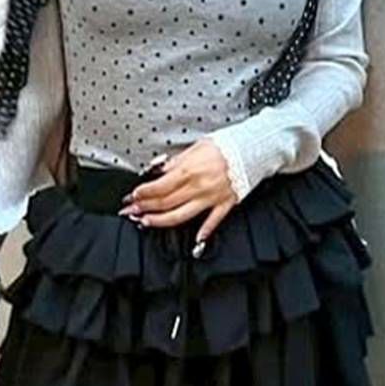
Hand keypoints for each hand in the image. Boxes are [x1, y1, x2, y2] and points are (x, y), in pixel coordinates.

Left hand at [119, 140, 236, 247]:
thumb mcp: (194, 147)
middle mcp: (197, 187)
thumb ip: (176, 162)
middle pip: (165, 202)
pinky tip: (195, 239)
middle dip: (145, 208)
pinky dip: (203, 232)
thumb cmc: (224, 146)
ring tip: (147, 222)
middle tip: (132, 211)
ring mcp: (210, 198)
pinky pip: (212, 221)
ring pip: (180, 215)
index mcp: (188, 170)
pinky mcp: (224, 204)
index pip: (159, 187)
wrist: (251, 149)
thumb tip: (159, 171)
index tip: (134, 196)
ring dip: (161, 221)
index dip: (143, 193)